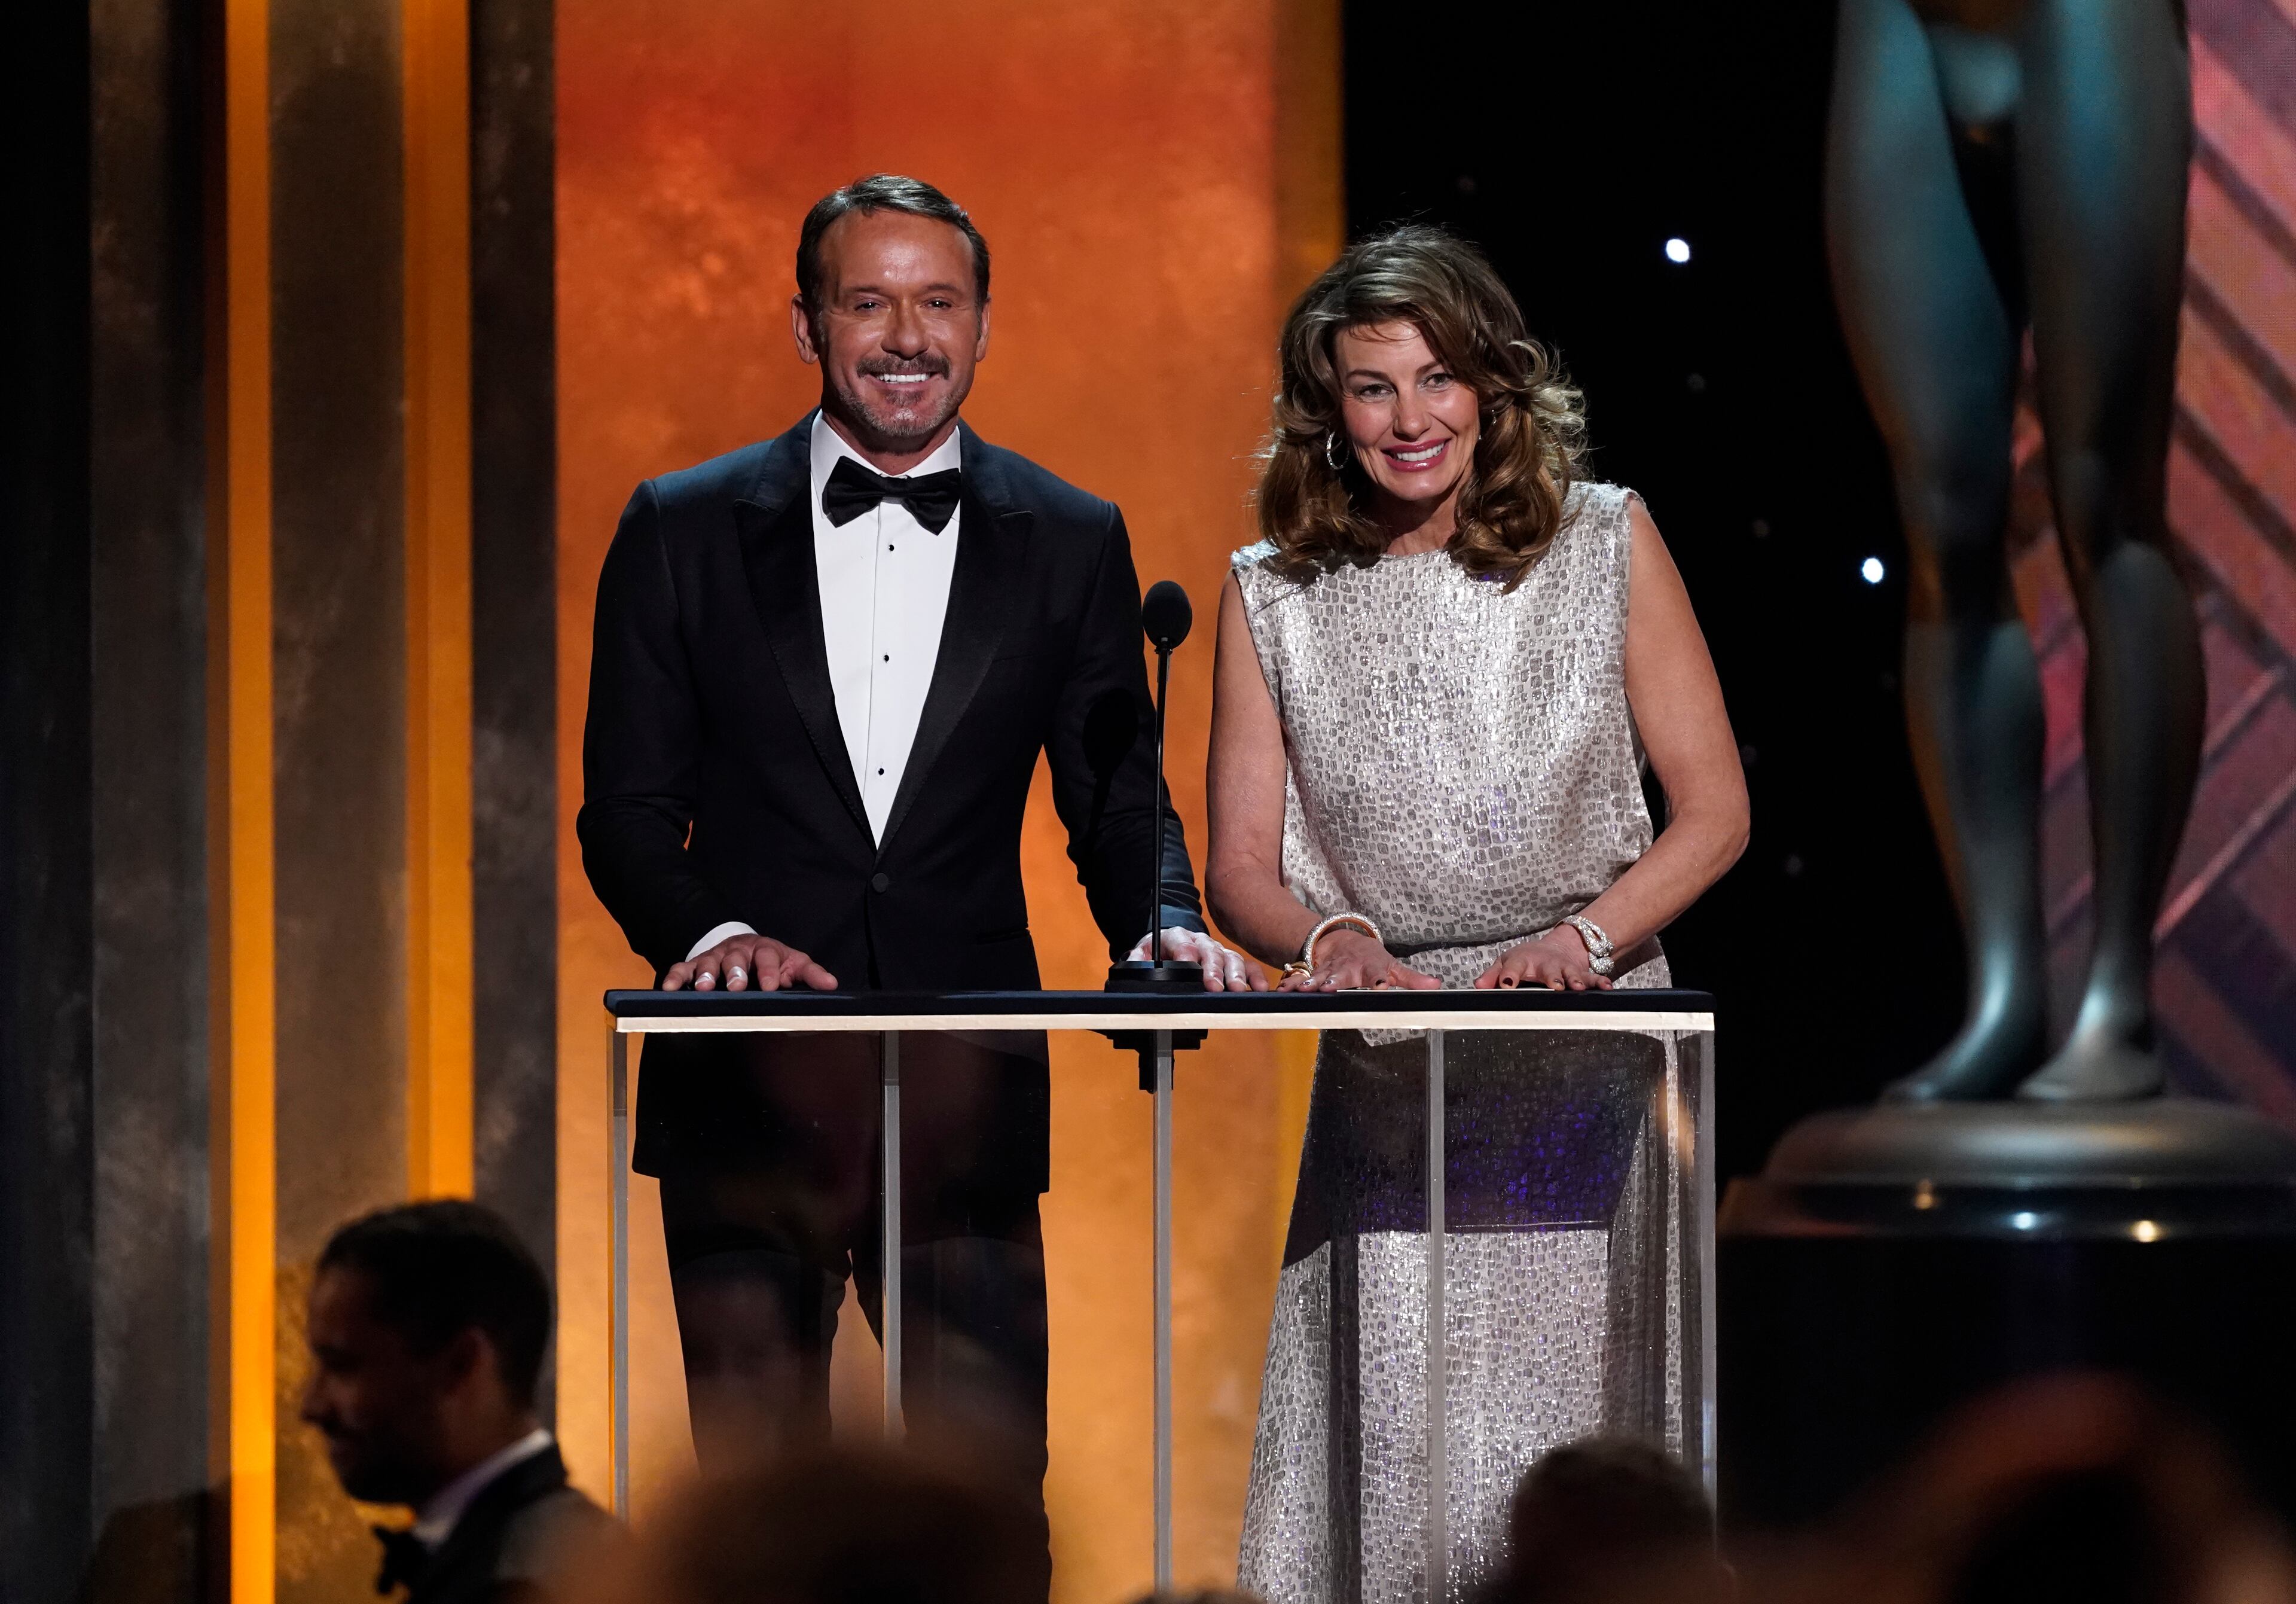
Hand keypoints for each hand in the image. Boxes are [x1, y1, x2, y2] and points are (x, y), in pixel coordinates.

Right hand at [663, 933, 837, 992]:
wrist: (744, 946)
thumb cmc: (771, 961)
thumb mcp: (793, 963)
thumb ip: (810, 974)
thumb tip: (832, 985)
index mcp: (766, 950)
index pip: (769, 958)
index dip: (771, 972)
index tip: (772, 986)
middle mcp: (739, 951)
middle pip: (736, 959)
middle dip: (735, 972)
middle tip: (735, 987)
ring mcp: (715, 957)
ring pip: (708, 963)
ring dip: (705, 975)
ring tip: (703, 988)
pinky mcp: (695, 965)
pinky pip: (682, 969)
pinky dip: (674, 977)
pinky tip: (669, 989)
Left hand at [1126, 927, 1269, 991]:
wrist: (1171, 943)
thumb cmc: (1159, 951)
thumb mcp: (1143, 952)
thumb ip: (1137, 959)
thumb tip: (1135, 966)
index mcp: (1177, 937)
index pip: (1182, 943)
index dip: (1185, 954)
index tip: (1187, 965)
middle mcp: (1201, 942)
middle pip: (1210, 952)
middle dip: (1213, 969)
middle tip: (1215, 986)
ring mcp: (1218, 950)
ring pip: (1230, 958)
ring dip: (1235, 975)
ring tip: (1237, 990)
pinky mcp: (1230, 961)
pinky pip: (1247, 966)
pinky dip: (1255, 976)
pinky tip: (1259, 988)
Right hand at [1278, 928, 1440, 991]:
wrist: (1343, 941)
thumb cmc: (1371, 959)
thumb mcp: (1392, 967)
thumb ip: (1412, 980)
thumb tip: (1437, 986)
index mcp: (1371, 969)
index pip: (1377, 976)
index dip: (1378, 982)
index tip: (1379, 988)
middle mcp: (1349, 969)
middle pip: (1342, 976)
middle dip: (1334, 981)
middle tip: (1327, 988)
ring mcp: (1329, 971)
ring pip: (1318, 977)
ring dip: (1310, 983)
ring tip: (1303, 989)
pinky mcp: (1313, 974)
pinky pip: (1300, 978)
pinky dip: (1291, 984)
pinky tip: (1283, 991)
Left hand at [1474, 926, 1611, 990]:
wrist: (1552, 949)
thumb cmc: (1524, 961)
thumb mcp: (1505, 963)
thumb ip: (1491, 975)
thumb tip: (1477, 987)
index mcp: (1522, 961)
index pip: (1513, 967)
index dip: (1508, 974)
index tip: (1507, 983)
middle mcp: (1544, 964)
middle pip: (1547, 970)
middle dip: (1551, 977)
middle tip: (1554, 986)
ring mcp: (1564, 968)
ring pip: (1571, 973)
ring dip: (1575, 979)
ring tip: (1579, 988)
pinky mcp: (1580, 974)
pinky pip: (1592, 978)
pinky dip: (1600, 982)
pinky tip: (1607, 988)